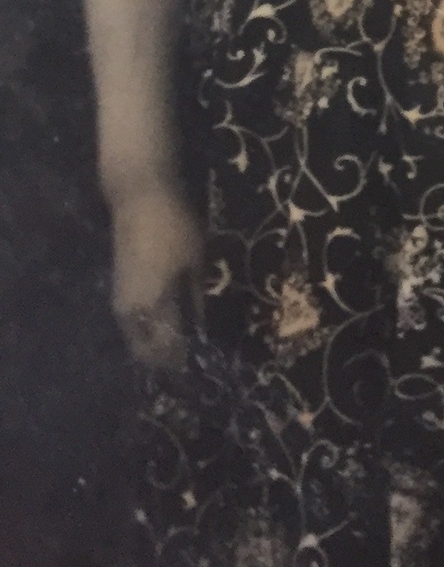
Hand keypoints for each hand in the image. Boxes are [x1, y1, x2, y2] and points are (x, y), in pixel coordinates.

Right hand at [109, 179, 203, 372]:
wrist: (138, 197)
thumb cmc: (173, 227)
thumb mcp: (194, 263)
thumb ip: (195, 300)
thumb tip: (200, 331)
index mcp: (151, 307)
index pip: (167, 350)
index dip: (184, 363)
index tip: (202, 369)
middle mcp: (130, 312)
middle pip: (145, 352)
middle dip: (167, 360)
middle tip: (193, 359)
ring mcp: (120, 301)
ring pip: (136, 339)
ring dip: (156, 347)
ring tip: (183, 344)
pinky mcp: (118, 291)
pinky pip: (132, 325)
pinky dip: (148, 332)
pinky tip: (168, 325)